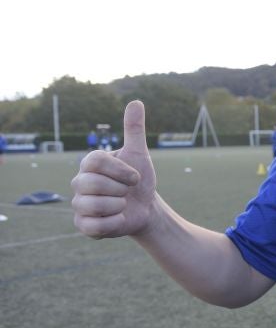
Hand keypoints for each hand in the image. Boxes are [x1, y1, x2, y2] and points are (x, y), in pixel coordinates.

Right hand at [71, 101, 157, 238]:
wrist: (145, 207)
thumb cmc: (138, 180)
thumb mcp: (139, 154)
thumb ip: (134, 130)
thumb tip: (135, 102)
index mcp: (89, 163)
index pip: (96, 161)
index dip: (121, 171)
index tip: (135, 177)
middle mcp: (79, 182)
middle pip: (94, 184)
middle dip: (121, 189)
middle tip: (126, 192)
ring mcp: (79, 204)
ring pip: (96, 205)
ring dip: (119, 206)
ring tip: (122, 204)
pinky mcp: (83, 225)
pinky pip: (96, 226)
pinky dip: (115, 223)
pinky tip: (118, 218)